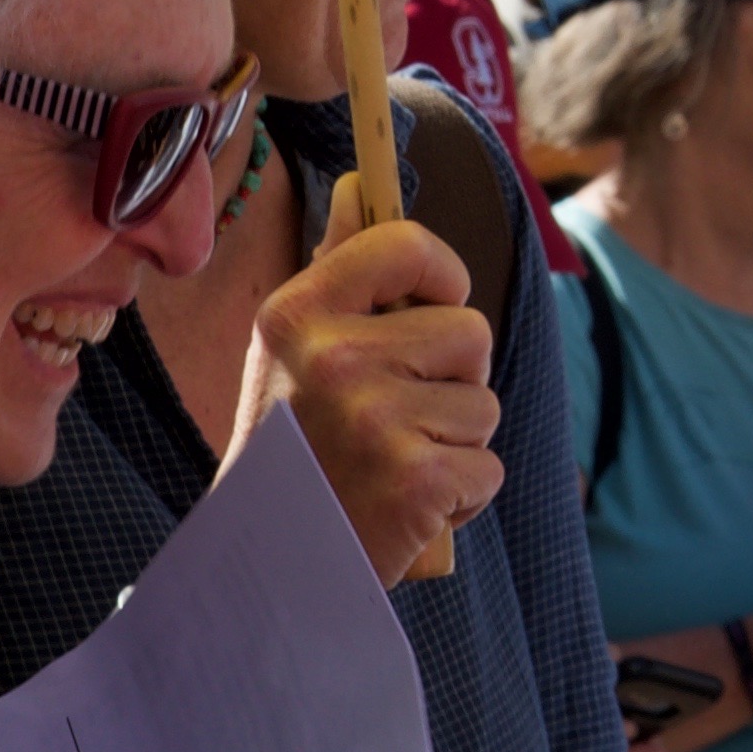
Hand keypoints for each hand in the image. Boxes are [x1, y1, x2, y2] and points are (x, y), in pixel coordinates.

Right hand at [233, 213, 503, 588]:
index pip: (407, 244)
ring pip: (484, 404)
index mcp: (298, 316)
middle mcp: (334, 359)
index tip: (429, 307)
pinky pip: (487, 467)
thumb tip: (358, 183)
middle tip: (388, 422)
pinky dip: (462, 496)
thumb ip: (335, 266)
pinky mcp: (416, 481)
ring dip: (455, 441)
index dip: (441, 274)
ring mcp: (375, 421)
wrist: (265, 567)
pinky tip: (405, 507)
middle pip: (471, 331)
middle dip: (452, 380)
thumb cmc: (290, 450)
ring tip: (389, 466)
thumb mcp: (291, 351)